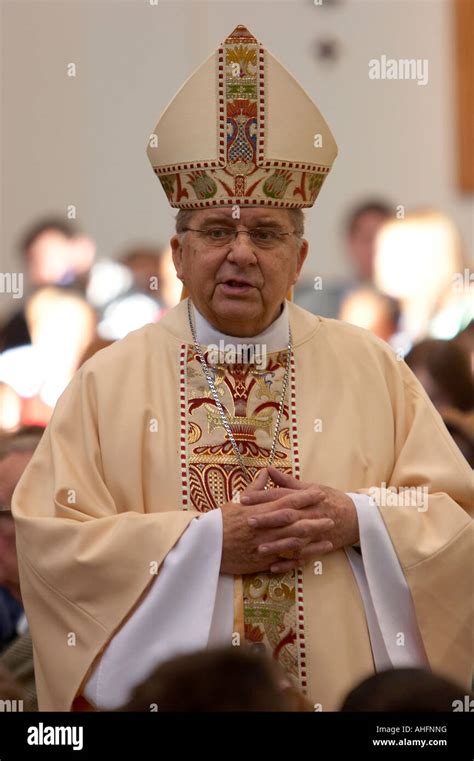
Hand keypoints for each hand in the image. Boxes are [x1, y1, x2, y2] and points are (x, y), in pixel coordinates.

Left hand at [240, 467, 358, 572]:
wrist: (357, 517)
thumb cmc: (329, 499)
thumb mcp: (311, 487)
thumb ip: (288, 482)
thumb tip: (268, 469)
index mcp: (306, 497)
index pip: (281, 495)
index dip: (262, 496)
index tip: (243, 498)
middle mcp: (310, 514)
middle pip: (287, 516)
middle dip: (267, 519)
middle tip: (248, 521)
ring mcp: (315, 532)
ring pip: (295, 539)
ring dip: (277, 544)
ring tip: (259, 548)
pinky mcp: (319, 547)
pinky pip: (303, 557)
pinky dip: (289, 563)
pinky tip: (274, 567)